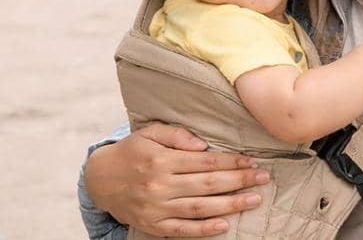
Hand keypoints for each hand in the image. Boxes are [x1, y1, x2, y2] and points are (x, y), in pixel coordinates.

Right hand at [84, 123, 269, 236]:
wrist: (100, 179)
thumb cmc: (131, 152)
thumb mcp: (149, 133)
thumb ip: (175, 135)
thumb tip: (202, 144)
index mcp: (161, 160)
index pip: (204, 162)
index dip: (230, 161)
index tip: (251, 161)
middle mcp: (159, 185)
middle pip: (207, 184)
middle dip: (239, 180)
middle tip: (263, 178)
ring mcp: (156, 208)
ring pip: (199, 208)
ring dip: (230, 204)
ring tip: (253, 199)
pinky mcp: (153, 225)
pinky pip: (182, 230)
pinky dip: (204, 229)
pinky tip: (224, 225)